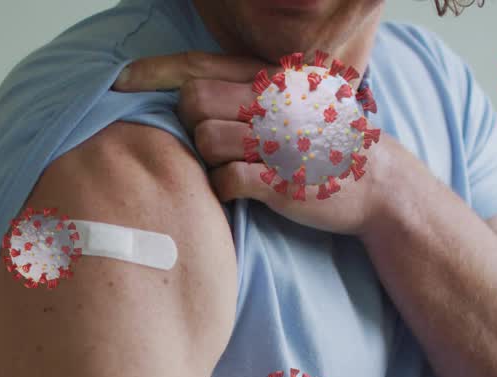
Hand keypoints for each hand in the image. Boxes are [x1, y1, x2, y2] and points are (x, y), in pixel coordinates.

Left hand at [113, 50, 405, 236]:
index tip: (119, 82)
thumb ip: (250, 90)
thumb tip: (188, 93)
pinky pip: (225, 180)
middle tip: (216, 142)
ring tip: (237, 166)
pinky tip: (242, 190)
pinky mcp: (282, 180)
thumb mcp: (297, 101)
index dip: (153, 73)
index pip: (199, 66)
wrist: (378, 184)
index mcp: (274, 79)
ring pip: (206, 141)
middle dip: (191, 124)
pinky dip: (224, 189)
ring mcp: (279, 140)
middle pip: (193, 101)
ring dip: (208, 160)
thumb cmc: (327, 143)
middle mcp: (275, 101)